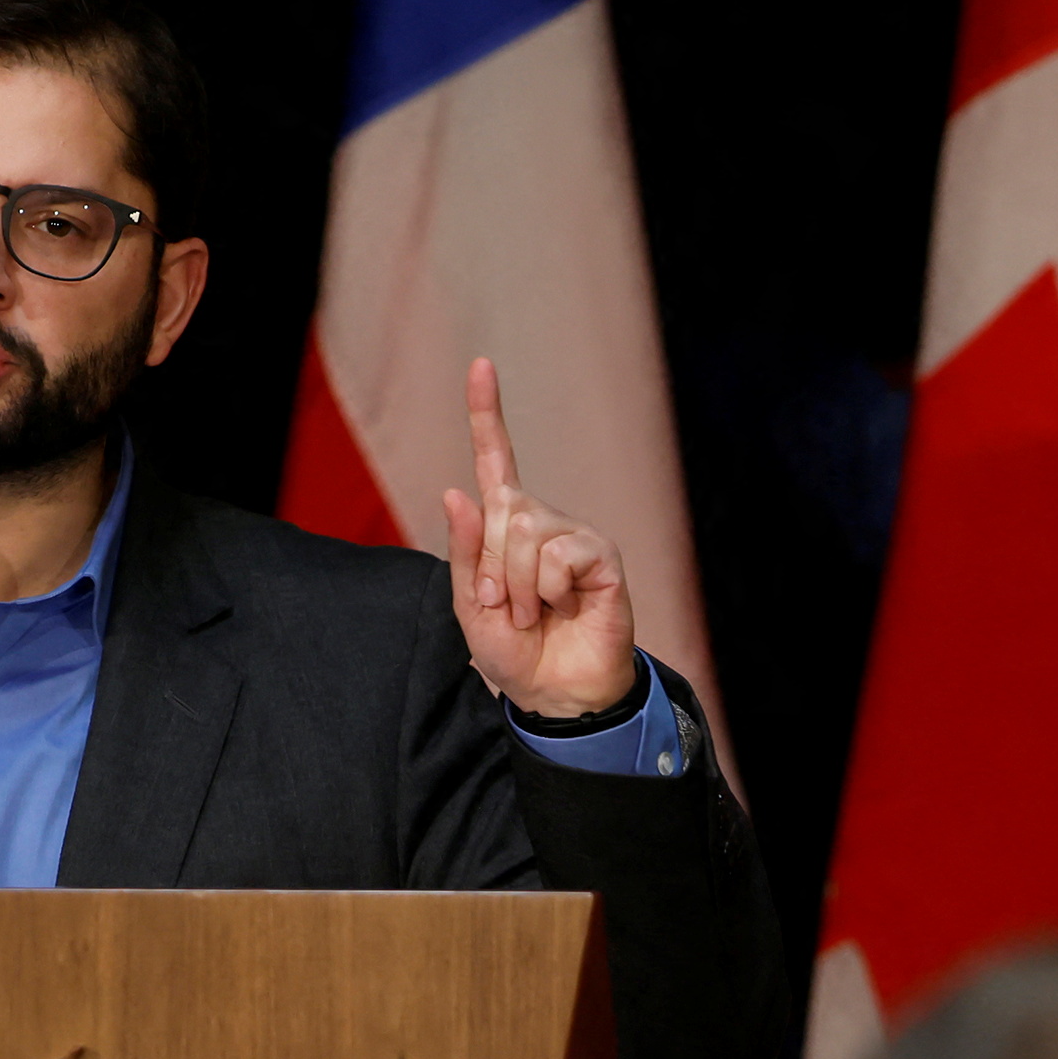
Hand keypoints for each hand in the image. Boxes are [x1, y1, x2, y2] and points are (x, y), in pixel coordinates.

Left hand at [438, 356, 641, 721]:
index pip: (496, 460)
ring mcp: (574, 537)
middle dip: (490, 566)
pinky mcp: (601, 557)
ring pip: (526, 531)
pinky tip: (563, 608)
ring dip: (516, 585)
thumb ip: (464, 552)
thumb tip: (456, 490)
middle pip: (503, 508)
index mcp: (505, 527)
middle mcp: (542, 522)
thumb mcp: (470, 605)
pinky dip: (547, 588)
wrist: (555, 693)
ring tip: (532, 613)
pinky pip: (559, 554)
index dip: (487, 414)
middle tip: (504, 606)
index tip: (481, 366)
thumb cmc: (513, 651)